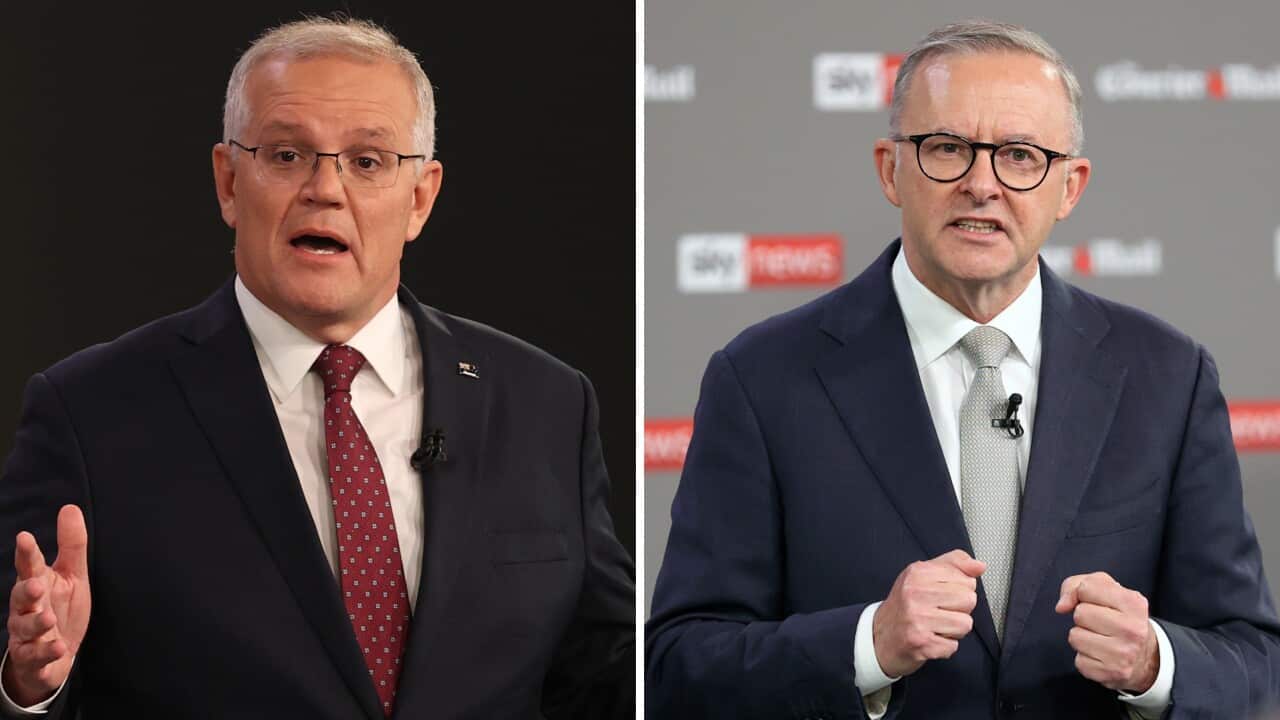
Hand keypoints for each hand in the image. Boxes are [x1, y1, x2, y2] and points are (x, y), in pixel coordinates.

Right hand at [2, 506, 90, 706]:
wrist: (52, 656)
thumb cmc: (59, 608)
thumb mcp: (72, 575)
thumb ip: (71, 545)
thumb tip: (70, 507)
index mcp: (37, 584)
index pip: (29, 566)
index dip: (26, 553)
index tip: (24, 537)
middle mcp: (27, 608)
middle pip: (20, 597)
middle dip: (25, 591)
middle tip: (36, 584)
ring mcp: (27, 634)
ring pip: (24, 628)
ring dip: (35, 623)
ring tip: (49, 618)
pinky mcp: (33, 658)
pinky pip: (36, 656)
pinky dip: (45, 652)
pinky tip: (57, 647)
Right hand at [872, 549, 984, 677]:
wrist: (878, 636)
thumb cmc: (905, 605)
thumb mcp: (923, 575)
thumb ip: (954, 565)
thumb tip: (979, 566)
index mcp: (918, 573)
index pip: (967, 580)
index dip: (960, 590)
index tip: (942, 595)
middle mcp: (915, 593)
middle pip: (969, 601)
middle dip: (959, 610)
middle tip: (939, 612)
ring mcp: (917, 619)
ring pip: (965, 624)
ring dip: (954, 630)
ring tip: (935, 626)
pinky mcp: (921, 643)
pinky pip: (953, 646)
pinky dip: (945, 646)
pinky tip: (930, 639)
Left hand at [1055, 571, 1157, 692]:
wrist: (1145, 657)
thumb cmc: (1119, 617)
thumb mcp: (1105, 590)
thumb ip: (1076, 585)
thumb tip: (1061, 606)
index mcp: (1134, 603)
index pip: (1086, 588)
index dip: (1084, 594)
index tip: (1097, 602)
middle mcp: (1132, 629)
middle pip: (1080, 614)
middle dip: (1084, 617)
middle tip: (1100, 624)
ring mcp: (1123, 654)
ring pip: (1075, 637)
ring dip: (1082, 637)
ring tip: (1100, 638)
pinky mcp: (1111, 673)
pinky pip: (1078, 660)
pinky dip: (1085, 657)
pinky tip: (1101, 655)